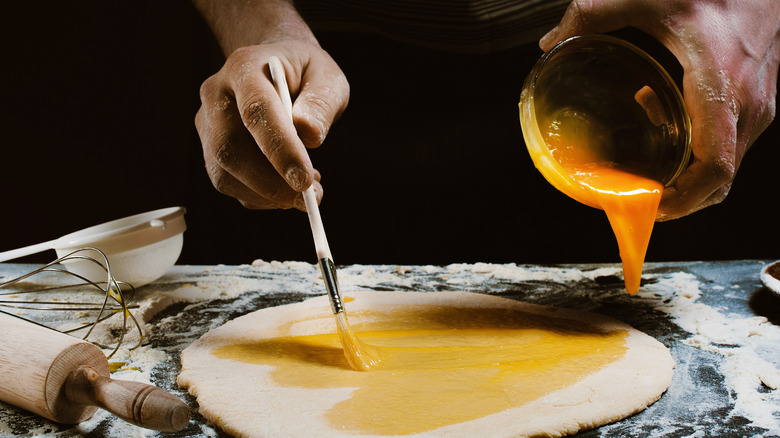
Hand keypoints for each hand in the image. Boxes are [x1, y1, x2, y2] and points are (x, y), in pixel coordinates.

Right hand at [193, 1, 348, 209]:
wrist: (279, 70)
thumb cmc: (305, 73)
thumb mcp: (327, 77)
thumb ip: (321, 103)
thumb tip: (310, 136)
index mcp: (244, 67)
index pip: (256, 110)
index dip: (280, 148)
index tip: (304, 178)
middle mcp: (216, 94)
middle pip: (230, 148)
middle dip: (270, 182)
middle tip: (310, 196)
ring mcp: (208, 124)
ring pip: (225, 173)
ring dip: (268, 193)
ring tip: (306, 188)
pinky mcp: (210, 149)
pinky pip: (230, 184)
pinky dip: (261, 196)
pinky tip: (287, 185)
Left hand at [540, 0, 779, 219]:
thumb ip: (594, 12)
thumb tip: (549, 40)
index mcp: (721, 86)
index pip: (714, 166)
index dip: (683, 199)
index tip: (649, 206)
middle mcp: (747, 105)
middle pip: (721, 180)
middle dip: (680, 200)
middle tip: (638, 200)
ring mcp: (757, 107)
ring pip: (727, 168)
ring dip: (686, 175)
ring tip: (648, 160)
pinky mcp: (755, 104)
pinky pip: (728, 147)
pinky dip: (697, 153)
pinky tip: (664, 119)